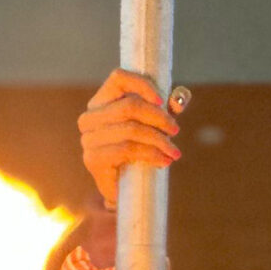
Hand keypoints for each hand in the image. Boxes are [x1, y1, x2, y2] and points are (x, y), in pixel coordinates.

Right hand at [78, 70, 186, 209]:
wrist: (123, 191)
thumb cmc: (137, 153)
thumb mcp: (152, 127)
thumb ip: (165, 109)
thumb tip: (182, 95)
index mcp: (101, 102)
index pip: (118, 78)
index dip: (142, 85)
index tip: (162, 100)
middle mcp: (89, 118)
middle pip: (129, 106)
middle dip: (158, 118)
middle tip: (175, 130)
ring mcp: (88, 139)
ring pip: (131, 129)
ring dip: (159, 140)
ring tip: (174, 151)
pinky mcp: (92, 159)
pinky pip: (127, 149)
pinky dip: (151, 154)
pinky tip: (164, 161)